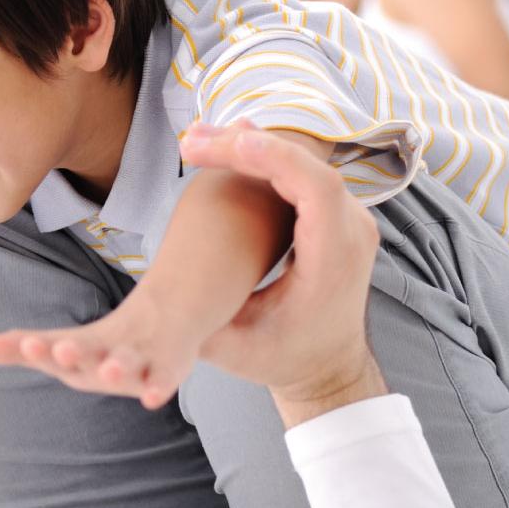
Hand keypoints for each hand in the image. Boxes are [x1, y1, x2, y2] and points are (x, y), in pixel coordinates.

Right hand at [182, 124, 387, 423]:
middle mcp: (351, 232)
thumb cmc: (284, 359)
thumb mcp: (240, 352)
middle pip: (306, 166)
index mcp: (334, 263)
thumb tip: (157, 297)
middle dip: (245, 147)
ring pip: (303, 162)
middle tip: (189, 142)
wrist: (327, 365)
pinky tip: (224, 148)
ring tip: (197, 142)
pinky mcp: (333, 214)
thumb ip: (201, 328)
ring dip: (250, 147)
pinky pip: (301, 172)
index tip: (230, 144)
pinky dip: (261, 158)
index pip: (317, 190)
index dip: (275, 159)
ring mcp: (347, 219)